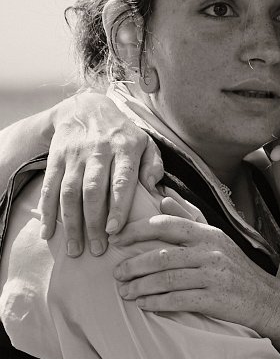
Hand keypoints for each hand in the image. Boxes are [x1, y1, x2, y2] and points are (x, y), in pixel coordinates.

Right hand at [42, 92, 163, 256]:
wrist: (86, 109)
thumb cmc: (123, 134)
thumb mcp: (146, 143)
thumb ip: (154, 165)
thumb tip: (154, 190)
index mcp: (125, 148)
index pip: (121, 180)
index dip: (118, 206)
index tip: (115, 230)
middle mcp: (99, 151)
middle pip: (93, 190)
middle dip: (93, 222)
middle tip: (96, 249)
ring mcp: (75, 155)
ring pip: (70, 192)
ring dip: (70, 222)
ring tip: (74, 248)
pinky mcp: (56, 158)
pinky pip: (49, 187)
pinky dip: (47, 211)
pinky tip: (49, 232)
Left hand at [109, 212, 279, 333]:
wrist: (264, 298)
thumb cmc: (235, 267)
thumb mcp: (216, 238)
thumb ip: (189, 217)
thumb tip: (165, 197)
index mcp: (208, 234)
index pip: (167, 225)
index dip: (138, 231)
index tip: (118, 239)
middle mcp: (211, 251)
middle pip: (162, 255)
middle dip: (134, 265)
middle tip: (117, 273)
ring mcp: (213, 275)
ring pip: (166, 279)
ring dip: (140, 287)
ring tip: (124, 291)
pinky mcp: (214, 298)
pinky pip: (177, 300)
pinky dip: (156, 303)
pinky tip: (143, 304)